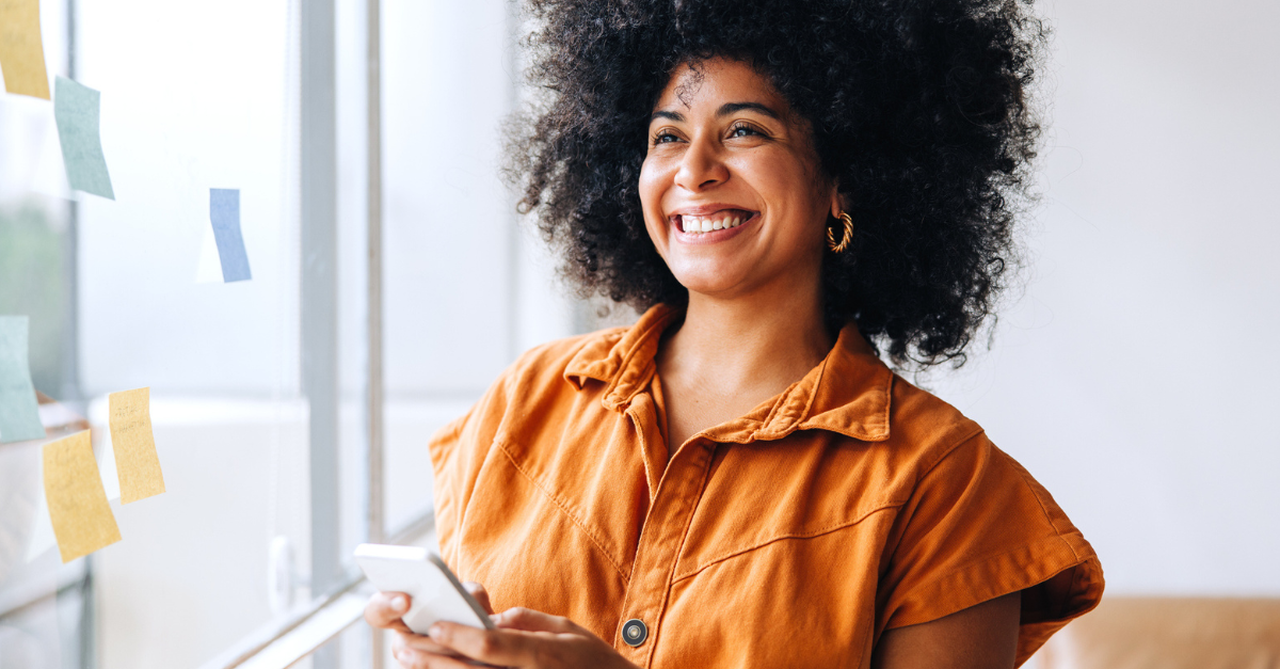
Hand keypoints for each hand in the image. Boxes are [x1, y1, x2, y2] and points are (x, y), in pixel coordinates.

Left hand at [368, 582, 638, 668]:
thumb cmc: (593, 663)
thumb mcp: (567, 630)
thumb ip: (527, 622)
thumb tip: (492, 619)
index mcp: (543, 656)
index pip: (493, 646)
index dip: (459, 635)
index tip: (434, 624)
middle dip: (432, 657)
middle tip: (404, 644)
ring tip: (409, 657)